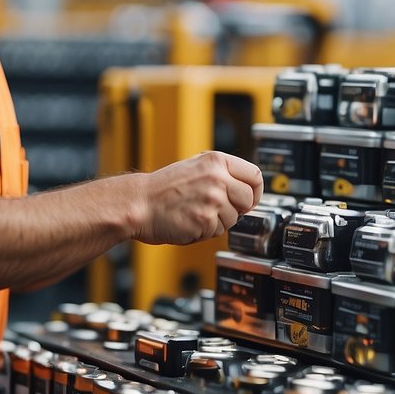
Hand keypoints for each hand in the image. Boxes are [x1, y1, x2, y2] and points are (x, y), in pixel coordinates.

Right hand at [133, 151, 262, 244]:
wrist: (139, 203)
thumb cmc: (162, 188)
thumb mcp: (195, 166)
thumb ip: (221, 172)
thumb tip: (245, 185)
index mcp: (216, 161)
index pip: (255, 176)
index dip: (255, 191)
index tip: (250, 198)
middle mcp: (217, 178)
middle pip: (249, 200)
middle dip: (238, 208)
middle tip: (217, 208)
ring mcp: (212, 200)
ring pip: (233, 219)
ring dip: (218, 221)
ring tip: (195, 212)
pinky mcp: (205, 220)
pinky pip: (217, 232)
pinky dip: (205, 231)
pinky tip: (189, 221)